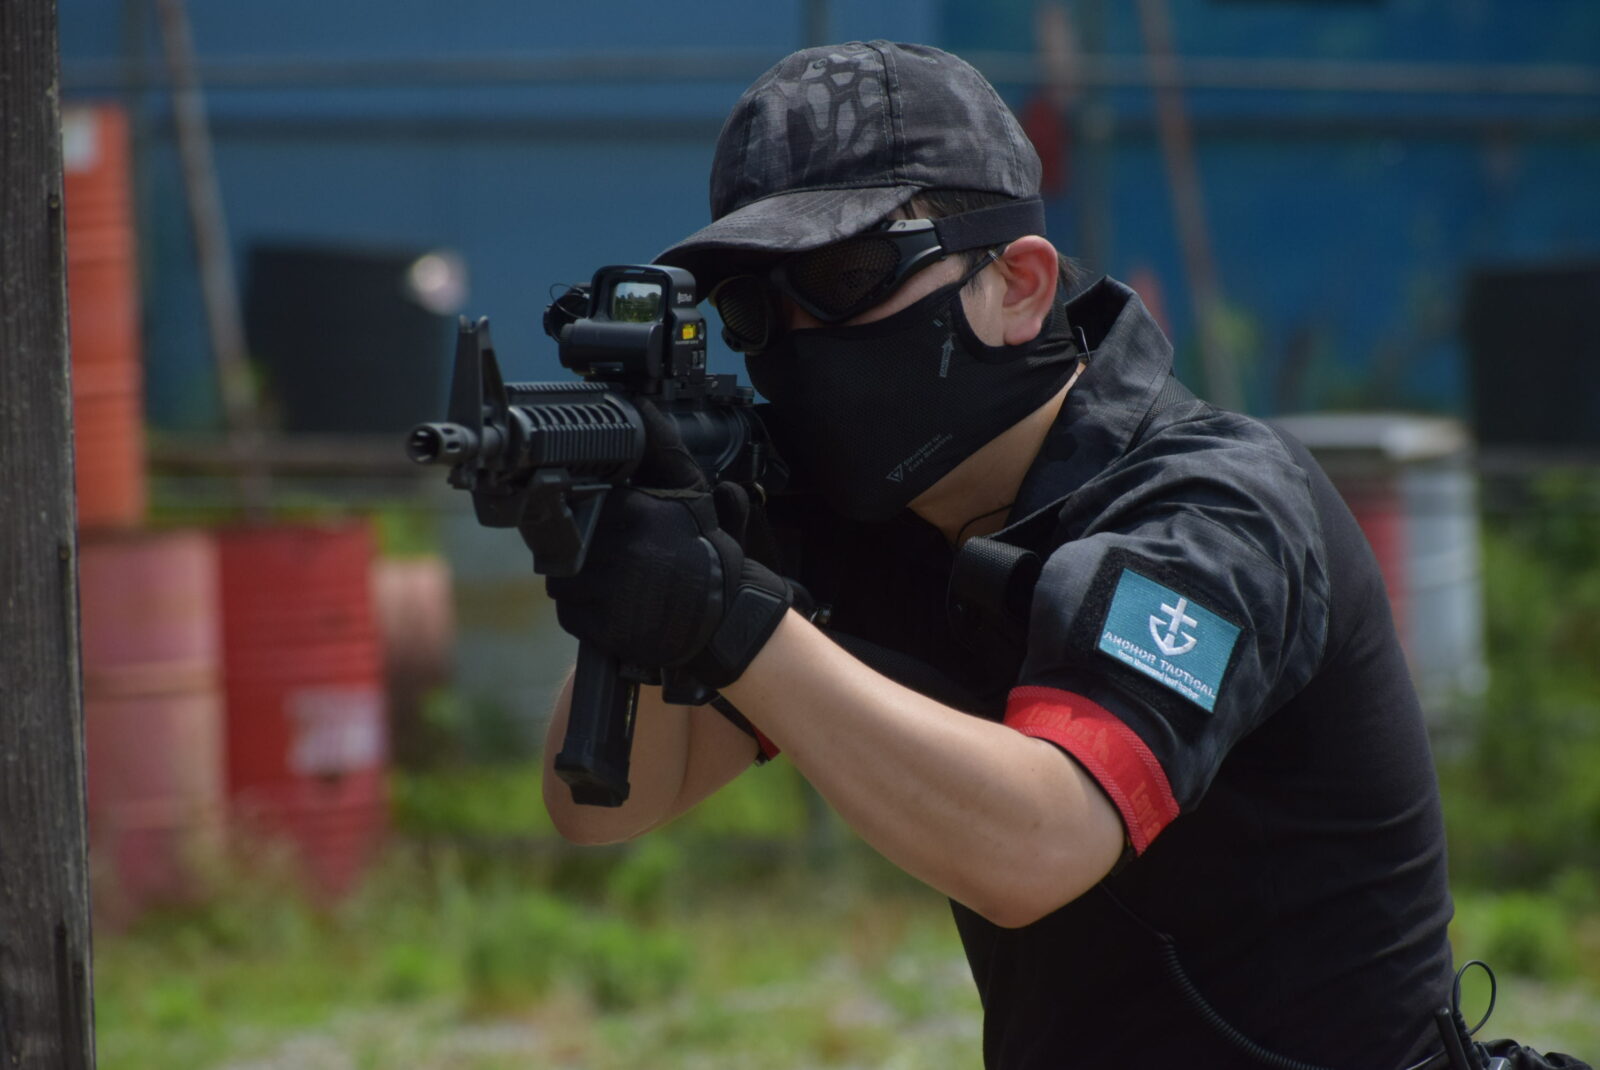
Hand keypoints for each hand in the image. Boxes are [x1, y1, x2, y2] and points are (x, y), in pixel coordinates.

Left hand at [530, 400, 792, 687]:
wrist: (724, 618)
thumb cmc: (704, 553)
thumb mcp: (691, 493)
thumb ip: (663, 448)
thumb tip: (640, 403)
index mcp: (631, 511)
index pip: (578, 506)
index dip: (590, 518)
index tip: (612, 530)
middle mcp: (616, 549)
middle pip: (566, 544)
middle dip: (584, 551)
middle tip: (617, 561)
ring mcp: (606, 591)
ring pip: (562, 580)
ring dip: (580, 584)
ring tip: (615, 586)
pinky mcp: (601, 626)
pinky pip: (569, 614)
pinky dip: (585, 614)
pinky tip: (614, 609)